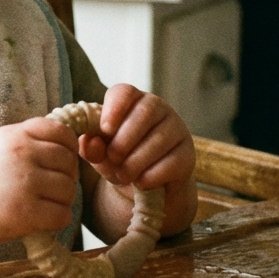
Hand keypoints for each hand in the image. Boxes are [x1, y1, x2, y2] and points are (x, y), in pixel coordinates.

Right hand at [0, 118, 78, 243]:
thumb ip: (26, 139)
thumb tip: (63, 143)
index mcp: (16, 135)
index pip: (62, 132)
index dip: (69, 146)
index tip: (62, 160)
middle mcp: (23, 155)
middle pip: (69, 162)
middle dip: (66, 176)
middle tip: (52, 187)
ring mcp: (25, 183)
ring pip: (69, 189)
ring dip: (63, 199)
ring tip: (46, 203)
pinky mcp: (26, 212)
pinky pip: (62, 214)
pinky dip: (58, 219)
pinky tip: (44, 219)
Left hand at [77, 84, 194, 190]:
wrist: (145, 185)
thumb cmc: (119, 159)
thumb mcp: (100, 153)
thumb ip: (90, 146)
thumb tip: (90, 142)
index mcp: (132, 101)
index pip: (125, 92)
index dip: (114, 108)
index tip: (105, 129)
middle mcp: (158, 109)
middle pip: (145, 112)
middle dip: (124, 139)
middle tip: (113, 158)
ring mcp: (177, 130)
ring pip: (158, 140)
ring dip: (135, 162)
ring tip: (123, 174)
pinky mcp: (188, 155)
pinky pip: (171, 163)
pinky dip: (151, 176)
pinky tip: (141, 181)